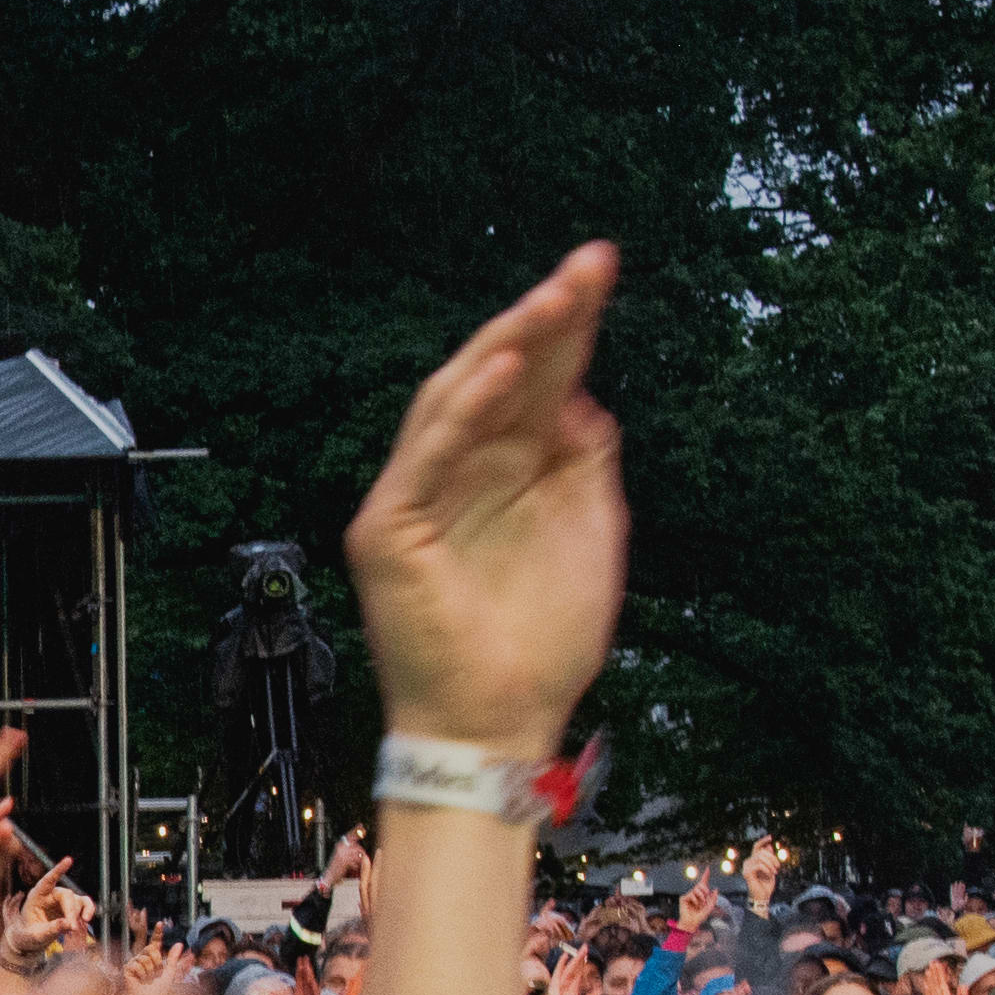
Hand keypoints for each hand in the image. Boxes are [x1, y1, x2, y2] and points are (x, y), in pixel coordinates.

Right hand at [344, 243, 624, 764]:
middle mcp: (461, 471)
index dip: (570, 327)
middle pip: (498, 375)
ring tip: (551, 304)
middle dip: (544, 318)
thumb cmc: (541, 647)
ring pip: (453, 399)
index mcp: (509, 471)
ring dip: (503, 348)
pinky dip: (460, 413)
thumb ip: (586, 468)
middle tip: (587, 268)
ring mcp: (420, 496)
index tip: (603, 273)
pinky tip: (501, 372)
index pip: (537, 381)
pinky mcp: (390, 529)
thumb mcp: (591, 538)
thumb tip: (582, 400)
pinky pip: (423, 457)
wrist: (500, 727)